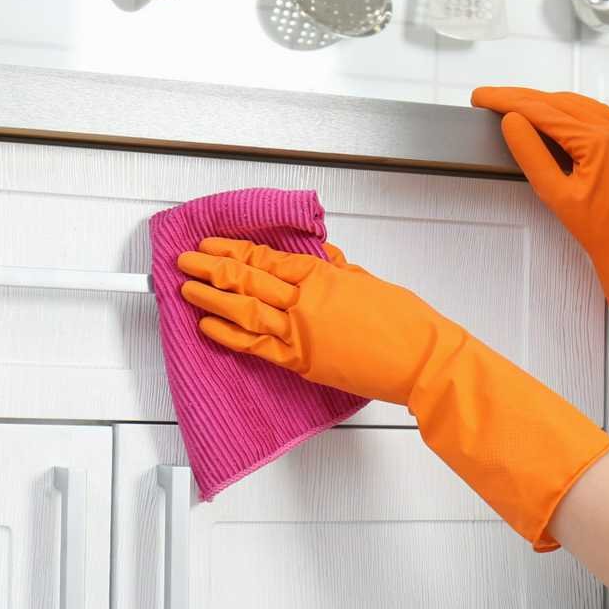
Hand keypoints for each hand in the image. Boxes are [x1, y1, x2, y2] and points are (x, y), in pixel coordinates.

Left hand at [177, 237, 454, 405]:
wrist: (422, 360)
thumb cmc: (406, 322)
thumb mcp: (370, 282)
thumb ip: (340, 271)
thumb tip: (324, 260)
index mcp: (323, 276)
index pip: (266, 258)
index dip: (233, 249)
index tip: (211, 244)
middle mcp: (306, 302)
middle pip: (247, 280)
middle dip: (211, 268)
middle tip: (186, 261)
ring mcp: (300, 333)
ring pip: (244, 311)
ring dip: (212, 299)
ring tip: (188, 289)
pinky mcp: (302, 363)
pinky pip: (255, 347)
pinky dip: (228, 337)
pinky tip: (208, 327)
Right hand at [468, 86, 608, 263]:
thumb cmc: (597, 226)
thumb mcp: (554, 193)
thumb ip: (532, 155)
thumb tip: (512, 121)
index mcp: (596, 141)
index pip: (542, 112)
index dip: (508, 102)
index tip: (483, 98)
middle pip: (555, 101)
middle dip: (519, 97)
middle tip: (489, 97)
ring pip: (572, 102)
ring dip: (540, 100)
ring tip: (510, 103)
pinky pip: (588, 110)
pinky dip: (563, 107)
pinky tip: (547, 110)